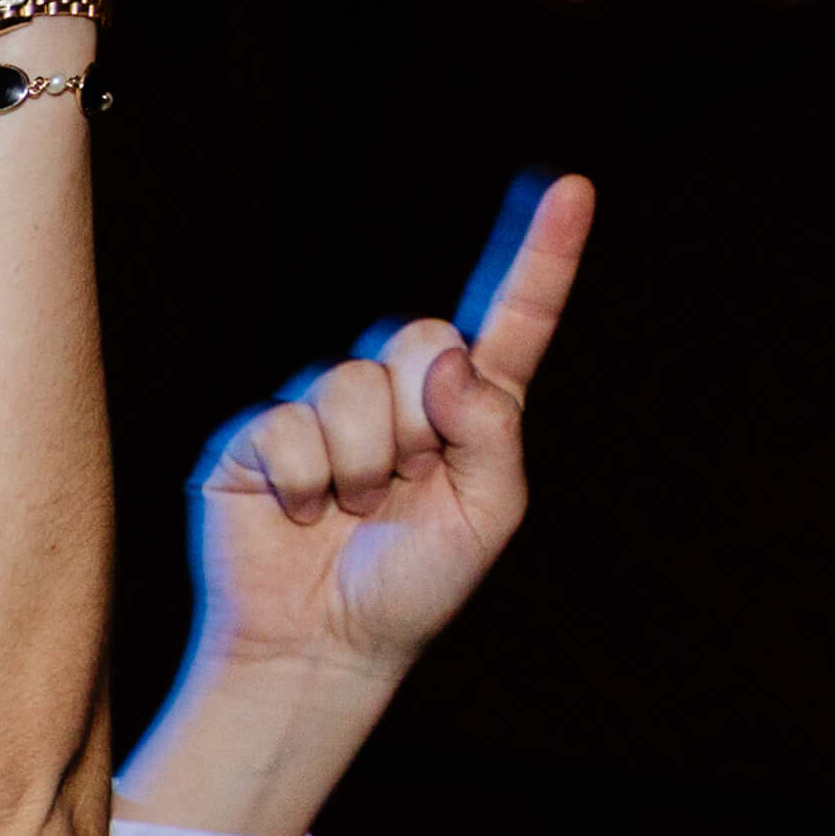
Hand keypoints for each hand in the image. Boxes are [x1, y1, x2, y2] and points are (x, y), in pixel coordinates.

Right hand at [174, 173, 589, 712]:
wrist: (320, 646)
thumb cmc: (411, 586)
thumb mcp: (488, 511)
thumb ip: (491, 428)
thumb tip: (442, 363)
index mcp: (466, 408)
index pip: (511, 319)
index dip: (544, 256)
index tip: (573, 189)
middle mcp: (397, 395)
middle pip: (420, 336)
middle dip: (420, 418)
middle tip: (403, 485)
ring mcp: (323, 410)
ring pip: (353, 383)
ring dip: (361, 464)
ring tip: (351, 512)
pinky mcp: (261, 437)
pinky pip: (291, 426)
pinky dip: (308, 482)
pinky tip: (302, 515)